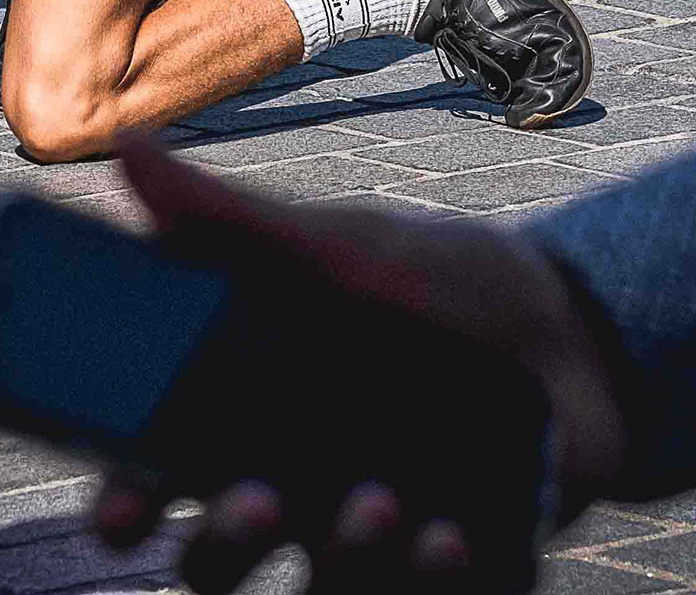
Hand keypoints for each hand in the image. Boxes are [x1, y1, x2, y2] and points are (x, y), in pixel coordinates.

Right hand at [86, 143, 632, 590]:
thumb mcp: (337, 246)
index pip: (155, 480)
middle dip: (222, 548)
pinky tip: (450, 535)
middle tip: (261, 501)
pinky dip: (433, 585)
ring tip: (381, 502)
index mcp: (248, 422)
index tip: (120, 513)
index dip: (123, 506)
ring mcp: (374, 542)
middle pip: (215, 562)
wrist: (575, 323)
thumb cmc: (433, 283)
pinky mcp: (457, 570)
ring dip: (340, 567)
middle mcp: (297, 494)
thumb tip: (126, 145)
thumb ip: (232, 220)